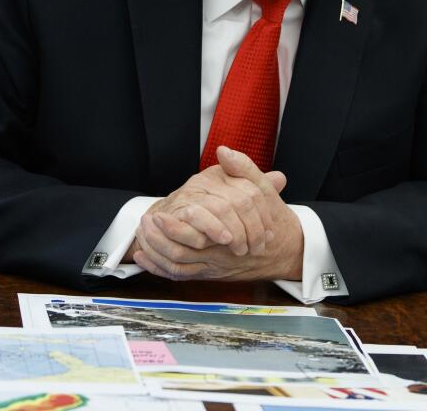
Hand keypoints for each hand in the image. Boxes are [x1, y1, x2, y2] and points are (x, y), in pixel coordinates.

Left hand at [130, 147, 303, 280]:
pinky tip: (143, 258)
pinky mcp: (210, 273)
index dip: (174, 227)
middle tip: (143, 225)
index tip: (158, 214)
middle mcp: (220, 254)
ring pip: (178, 267)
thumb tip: (224, 151)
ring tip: (139, 239)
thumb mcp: (263, 190)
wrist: (286, 250)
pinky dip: (159, 269)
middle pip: (182, 255)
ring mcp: (214, 266)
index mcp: (231, 234)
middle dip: (157, 241)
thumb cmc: (274, 219)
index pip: (197, 237)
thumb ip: (244, 169)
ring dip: (155, 254)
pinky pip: (180, 276)